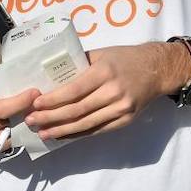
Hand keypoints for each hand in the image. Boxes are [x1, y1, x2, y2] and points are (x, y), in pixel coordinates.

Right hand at [0, 65, 40, 149]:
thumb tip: (16, 72)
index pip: (1, 108)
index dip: (20, 102)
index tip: (35, 92)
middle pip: (9, 122)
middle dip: (27, 112)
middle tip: (41, 101)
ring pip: (12, 133)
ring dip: (26, 124)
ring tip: (37, 112)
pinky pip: (9, 142)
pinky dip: (20, 134)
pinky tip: (27, 123)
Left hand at [24, 42, 190, 140]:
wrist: (157, 70)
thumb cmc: (124, 58)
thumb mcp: (101, 54)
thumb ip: (79, 65)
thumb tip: (51, 76)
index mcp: (104, 72)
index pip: (74, 90)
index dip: (53, 100)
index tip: (35, 104)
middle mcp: (113, 92)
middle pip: (78, 110)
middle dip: (52, 118)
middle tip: (32, 121)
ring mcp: (121, 109)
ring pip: (86, 124)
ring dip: (62, 131)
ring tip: (43, 134)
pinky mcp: (126, 120)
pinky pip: (98, 130)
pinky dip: (79, 134)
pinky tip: (64, 136)